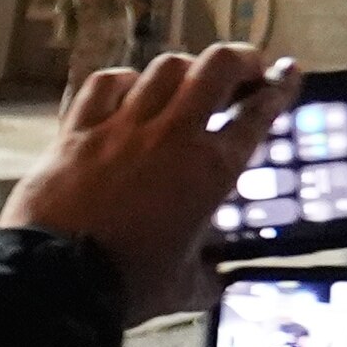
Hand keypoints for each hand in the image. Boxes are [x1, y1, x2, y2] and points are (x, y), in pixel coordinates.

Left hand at [0, 44, 297, 324]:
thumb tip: (216, 281)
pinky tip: (127, 90)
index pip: (259, 114)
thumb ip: (208, 276)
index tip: (287, 74)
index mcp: (212, 170)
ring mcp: (123, 126)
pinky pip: (104, 84)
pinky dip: (122, 81)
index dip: (280, 87)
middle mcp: (174, 135)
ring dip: (184, 69)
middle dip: (240, 59)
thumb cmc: (129, 285)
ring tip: (188, 81)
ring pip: (165, 67)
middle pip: (218, 66)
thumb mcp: (185, 287)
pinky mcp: (78, 130)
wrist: (58, 279)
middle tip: (246, 69)